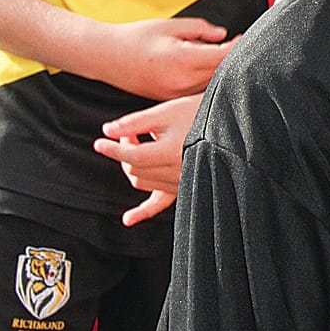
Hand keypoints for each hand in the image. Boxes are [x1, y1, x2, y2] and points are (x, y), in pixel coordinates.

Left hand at [93, 94, 202, 226]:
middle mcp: (178, 171)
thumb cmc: (199, 112)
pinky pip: (160, 204)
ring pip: (142, 182)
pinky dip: (143, 212)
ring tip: (139, 145)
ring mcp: (182, 181)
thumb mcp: (166, 110)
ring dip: (132, 166)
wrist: (230, 122)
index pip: (132, 156)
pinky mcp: (184, 187)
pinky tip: (127, 220)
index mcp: (173, 151)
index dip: (113, 149)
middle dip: (125, 151)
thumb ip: (135, 121)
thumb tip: (107, 131)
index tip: (99, 142)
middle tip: (132, 133)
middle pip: (135, 169)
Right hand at [102, 18, 237, 99]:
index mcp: (183, 59)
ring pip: (210, 85)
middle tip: (236, 45)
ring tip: (219, 55)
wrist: (107, 56)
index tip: (243, 38)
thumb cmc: (137, 37)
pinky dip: (205, 81)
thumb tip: (223, 35)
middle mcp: (181, 81)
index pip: (222, 57)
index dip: (236, 48)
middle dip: (230, 59)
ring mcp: (176, 94)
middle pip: (220, 73)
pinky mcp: (170, 100)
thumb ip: (200, 30)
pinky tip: (205, 69)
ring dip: (219, 72)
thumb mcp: (170, 26)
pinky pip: (196, 91)